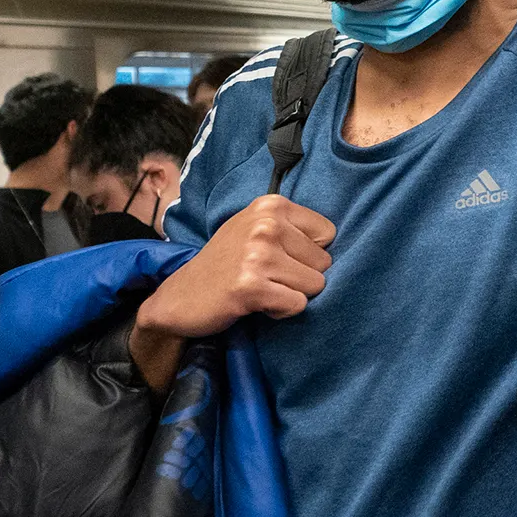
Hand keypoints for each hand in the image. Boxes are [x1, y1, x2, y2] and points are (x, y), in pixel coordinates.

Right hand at [137, 194, 333, 338]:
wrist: (180, 296)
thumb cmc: (226, 264)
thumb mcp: (255, 229)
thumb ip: (293, 228)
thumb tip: (336, 242)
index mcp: (270, 205)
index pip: (328, 233)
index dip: (309, 254)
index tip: (279, 258)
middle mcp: (265, 224)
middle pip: (324, 261)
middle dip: (300, 276)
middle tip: (265, 277)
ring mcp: (257, 254)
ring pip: (314, 284)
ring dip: (290, 294)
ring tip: (260, 289)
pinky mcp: (251, 286)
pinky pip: (297, 304)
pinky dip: (281, 310)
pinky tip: (256, 304)